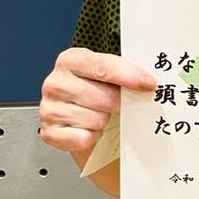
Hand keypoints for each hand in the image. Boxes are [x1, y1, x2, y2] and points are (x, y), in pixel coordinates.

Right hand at [39, 47, 156, 153]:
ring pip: (96, 120)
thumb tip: (148, 82)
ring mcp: (49, 108)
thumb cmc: (94, 89)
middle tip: (120, 104)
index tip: (149, 84)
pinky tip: (89, 127)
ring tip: (100, 114)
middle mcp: (56, 82)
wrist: (74, 112)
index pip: (103, 67)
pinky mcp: (49, 132)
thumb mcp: (105, 73)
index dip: (129, 76)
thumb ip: (122, 73)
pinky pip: (83, 138)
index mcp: (71, 60)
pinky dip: (92, 136)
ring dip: (104, 120)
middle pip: (103, 98)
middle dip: (118, 103)